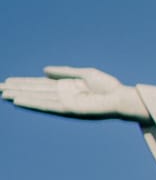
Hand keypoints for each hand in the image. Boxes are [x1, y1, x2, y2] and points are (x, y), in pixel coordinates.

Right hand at [0, 66, 149, 121]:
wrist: (120, 98)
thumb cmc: (107, 86)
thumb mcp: (83, 74)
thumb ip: (63, 72)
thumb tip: (43, 71)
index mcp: (65, 87)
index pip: (39, 85)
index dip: (23, 82)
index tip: (8, 80)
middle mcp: (61, 96)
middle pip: (34, 91)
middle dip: (17, 89)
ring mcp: (63, 103)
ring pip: (36, 98)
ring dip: (20, 96)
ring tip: (4, 94)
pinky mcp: (68, 109)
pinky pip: (47, 105)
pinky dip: (33, 102)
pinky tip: (20, 100)